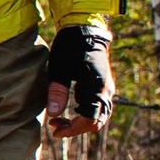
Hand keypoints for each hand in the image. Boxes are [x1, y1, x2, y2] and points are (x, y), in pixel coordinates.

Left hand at [45, 22, 112, 138]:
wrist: (85, 29)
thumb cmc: (70, 47)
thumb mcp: (59, 69)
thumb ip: (57, 91)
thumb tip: (53, 114)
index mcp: (97, 88)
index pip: (89, 120)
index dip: (72, 129)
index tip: (54, 130)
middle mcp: (106, 91)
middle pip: (96, 122)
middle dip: (75, 128)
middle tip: (54, 126)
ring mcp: (107, 88)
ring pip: (99, 115)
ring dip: (80, 121)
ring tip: (58, 119)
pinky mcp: (103, 85)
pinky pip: (98, 106)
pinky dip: (84, 112)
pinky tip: (69, 108)